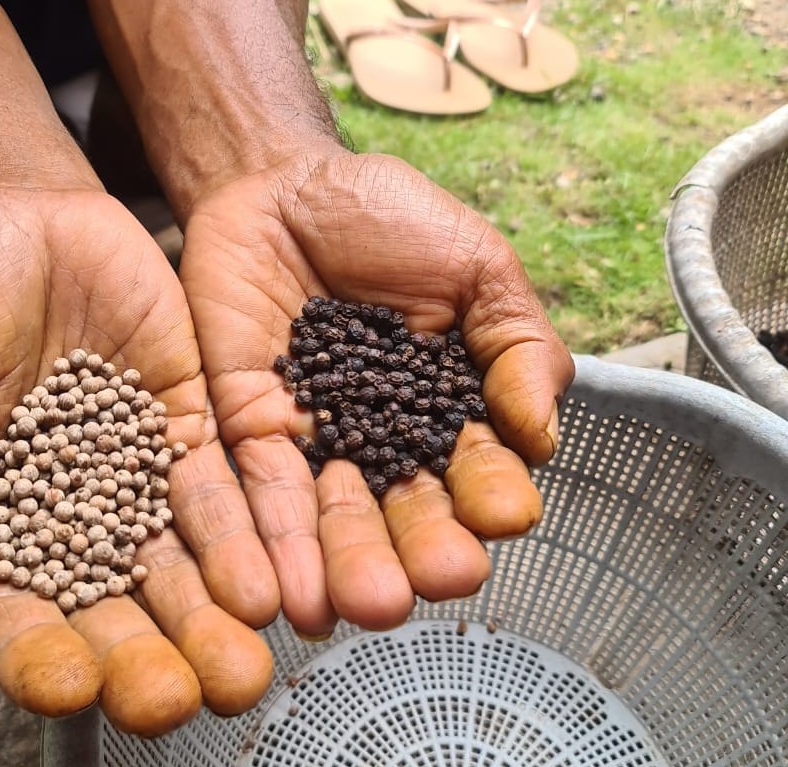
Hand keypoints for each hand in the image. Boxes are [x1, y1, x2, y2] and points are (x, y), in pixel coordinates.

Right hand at [0, 184, 278, 734]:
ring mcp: (136, 467)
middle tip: (187, 701)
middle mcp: (73, 511)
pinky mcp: (188, 418)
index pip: (18, 612)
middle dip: (150, 655)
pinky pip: (219, 484)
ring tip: (245, 667)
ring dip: (211, 615)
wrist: (13, 212)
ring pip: (178, 558)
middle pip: (115, 604)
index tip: (73, 685)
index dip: (41, 654)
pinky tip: (264, 580)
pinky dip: (239, 531)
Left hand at [179, 148, 573, 636]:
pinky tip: (286, 591)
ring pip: (330, 517)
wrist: (286, 183)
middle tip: (430, 582)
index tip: (501, 514)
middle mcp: (381, 440)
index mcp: (447, 408)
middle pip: (402, 512)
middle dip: (418, 550)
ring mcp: (312, 437)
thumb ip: (517, 345)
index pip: (474, 470)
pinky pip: (256, 487)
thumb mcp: (477, 268)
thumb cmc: (393, 219)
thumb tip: (543, 436)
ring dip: (346, 565)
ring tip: (359, 605)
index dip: (489, 495)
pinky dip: (271, 538)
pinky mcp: (244, 426)